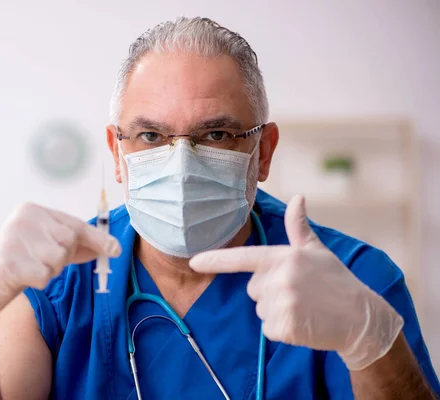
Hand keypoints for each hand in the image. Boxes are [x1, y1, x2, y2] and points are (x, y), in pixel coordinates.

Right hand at [0, 203, 120, 335]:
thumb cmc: (14, 265)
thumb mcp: (43, 247)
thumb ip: (73, 245)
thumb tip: (110, 247)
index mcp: (32, 210)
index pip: (74, 223)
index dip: (97, 238)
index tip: (116, 249)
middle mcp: (23, 218)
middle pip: (69, 241)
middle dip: (62, 258)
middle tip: (40, 263)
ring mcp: (15, 238)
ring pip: (59, 259)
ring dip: (50, 271)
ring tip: (29, 269)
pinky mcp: (10, 262)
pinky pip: (45, 276)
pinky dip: (38, 282)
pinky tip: (21, 279)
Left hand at [189, 195, 403, 370]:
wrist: (361, 318)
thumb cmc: (336, 280)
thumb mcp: (317, 250)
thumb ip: (299, 227)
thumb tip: (298, 197)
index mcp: (282, 257)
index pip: (242, 258)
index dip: (215, 260)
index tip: (192, 262)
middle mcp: (278, 279)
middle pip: (253, 289)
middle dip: (270, 292)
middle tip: (299, 292)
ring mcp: (280, 304)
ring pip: (261, 311)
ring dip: (277, 312)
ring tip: (305, 307)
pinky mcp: (284, 328)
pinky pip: (269, 330)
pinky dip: (283, 330)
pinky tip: (304, 323)